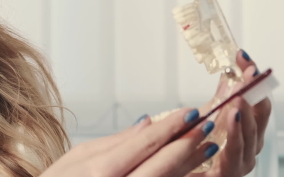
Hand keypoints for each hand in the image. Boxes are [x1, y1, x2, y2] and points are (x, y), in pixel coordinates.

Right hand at [42, 108, 219, 176]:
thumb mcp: (75, 160)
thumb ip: (113, 143)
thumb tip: (145, 123)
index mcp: (99, 172)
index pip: (144, 144)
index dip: (172, 126)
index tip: (192, 112)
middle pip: (163, 166)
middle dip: (189, 144)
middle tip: (209, 126)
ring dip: (192, 167)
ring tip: (209, 147)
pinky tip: (196, 173)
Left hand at [198, 50, 272, 175]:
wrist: (191, 174)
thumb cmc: (205, 150)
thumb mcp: (214, 117)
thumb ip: (222, 97)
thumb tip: (228, 71)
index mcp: (250, 130)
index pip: (259, 99)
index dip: (253, 77)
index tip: (243, 57)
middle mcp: (251, 145)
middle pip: (259, 115)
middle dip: (254, 92)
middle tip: (248, 72)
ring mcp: (243, 160)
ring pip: (249, 135)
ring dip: (244, 114)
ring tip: (239, 96)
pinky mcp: (229, 173)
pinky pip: (233, 154)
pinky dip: (234, 136)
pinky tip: (230, 118)